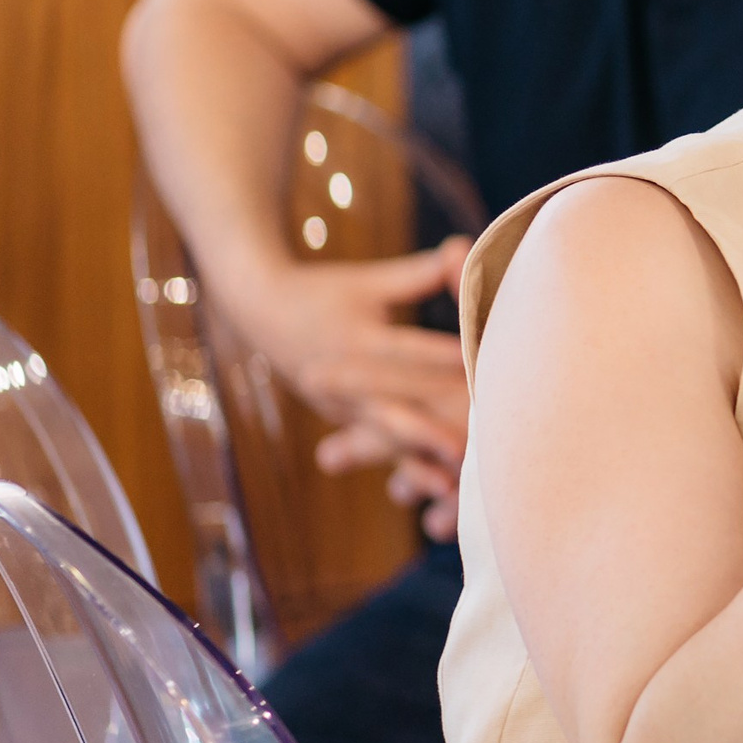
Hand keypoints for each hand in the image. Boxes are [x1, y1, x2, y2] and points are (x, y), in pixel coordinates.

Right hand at [217, 237, 471, 540]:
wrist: (260, 313)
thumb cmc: (327, 292)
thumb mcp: (371, 282)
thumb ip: (418, 274)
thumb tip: (462, 248)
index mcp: (356, 341)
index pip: (405, 351)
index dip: (444, 359)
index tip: (482, 371)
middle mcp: (345, 381)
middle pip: (391, 407)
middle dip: (427, 430)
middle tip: (466, 450)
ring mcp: (341, 407)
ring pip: (384, 439)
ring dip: (416, 462)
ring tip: (452, 487)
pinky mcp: (345, 421)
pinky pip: (379, 451)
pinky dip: (407, 471)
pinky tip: (438, 494)